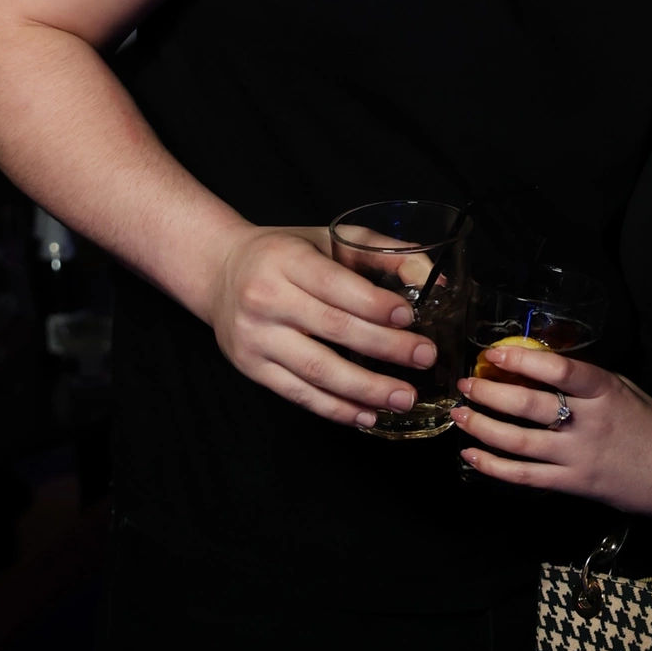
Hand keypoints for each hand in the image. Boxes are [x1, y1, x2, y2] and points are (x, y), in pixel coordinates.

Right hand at [207, 225, 435, 427]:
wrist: (219, 270)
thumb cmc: (283, 253)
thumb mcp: (327, 237)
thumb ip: (380, 251)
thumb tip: (432, 275)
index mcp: (285, 261)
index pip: (335, 286)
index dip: (374, 305)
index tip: (410, 319)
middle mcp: (265, 299)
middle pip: (333, 328)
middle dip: (384, 347)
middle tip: (424, 357)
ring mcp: (255, 338)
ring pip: (317, 370)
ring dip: (366, 388)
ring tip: (404, 397)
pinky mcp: (251, 367)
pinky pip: (298, 394)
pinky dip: (336, 408)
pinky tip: (367, 414)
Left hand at [453, 346, 651, 529]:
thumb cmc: (650, 424)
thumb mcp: (623, 388)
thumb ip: (585, 378)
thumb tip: (538, 363)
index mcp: (605, 391)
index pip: (559, 370)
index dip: (522, 361)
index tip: (494, 354)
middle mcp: (589, 423)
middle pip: (529, 406)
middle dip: (490, 394)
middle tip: (465, 385)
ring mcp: (578, 456)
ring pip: (519, 443)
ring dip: (483, 427)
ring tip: (460, 415)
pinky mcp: (572, 484)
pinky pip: (525, 476)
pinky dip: (494, 466)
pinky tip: (472, 455)